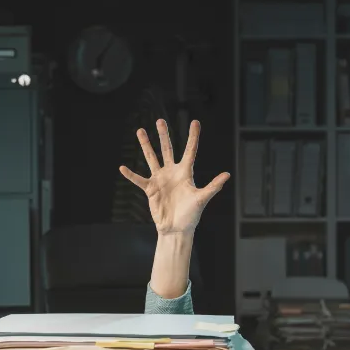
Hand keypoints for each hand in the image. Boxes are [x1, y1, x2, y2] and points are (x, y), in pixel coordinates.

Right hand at [119, 119, 229, 234]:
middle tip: (160, 121)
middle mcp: (172, 173)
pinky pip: (138, 180)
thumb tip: (227, 175)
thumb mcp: (202, 199)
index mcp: (186, 173)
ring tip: (140, 131)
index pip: (190, 151)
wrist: (177, 228)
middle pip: (167, 150)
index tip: (195, 122)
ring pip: (152, 158)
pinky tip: (122, 167)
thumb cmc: (191, 215)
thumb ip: (213, 186)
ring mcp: (160, 179)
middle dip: (164, 135)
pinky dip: (130, 175)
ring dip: (146, 145)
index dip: (193, 137)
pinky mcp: (150, 189)